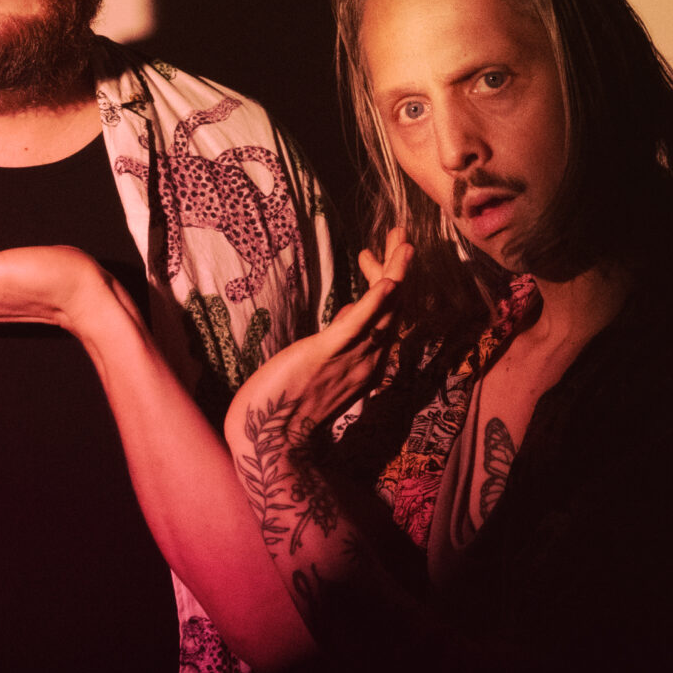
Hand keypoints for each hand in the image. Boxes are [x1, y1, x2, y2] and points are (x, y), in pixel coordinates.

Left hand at [232, 230, 413, 436]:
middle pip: (395, 307)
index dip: (386, 282)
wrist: (271, 439)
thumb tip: (350, 311)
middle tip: (400, 233)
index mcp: (368, 362)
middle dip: (398, 266)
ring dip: (394, 272)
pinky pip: (357, 327)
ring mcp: (351, 359)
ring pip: (384, 311)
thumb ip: (342, 340)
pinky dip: (373, 304)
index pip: (388, 315)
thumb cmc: (289, 402)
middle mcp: (369, 360)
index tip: (373, 256)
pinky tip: (386, 283)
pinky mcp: (325, 355)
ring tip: (401, 241)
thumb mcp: (324, 363)